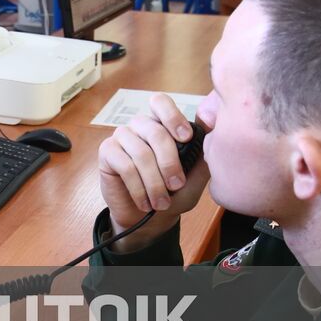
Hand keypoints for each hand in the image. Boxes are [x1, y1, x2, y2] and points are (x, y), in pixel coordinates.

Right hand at [98, 92, 209, 242]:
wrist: (150, 218)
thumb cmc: (174, 193)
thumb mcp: (196, 176)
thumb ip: (203, 152)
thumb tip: (213, 128)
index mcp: (162, 124)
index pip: (160, 103)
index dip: (172, 116)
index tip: (186, 138)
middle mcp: (140, 126)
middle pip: (155, 132)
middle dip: (169, 163)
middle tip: (177, 186)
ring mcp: (122, 136)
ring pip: (141, 152)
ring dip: (154, 182)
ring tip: (161, 203)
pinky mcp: (107, 152)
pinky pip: (125, 166)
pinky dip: (138, 188)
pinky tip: (145, 202)